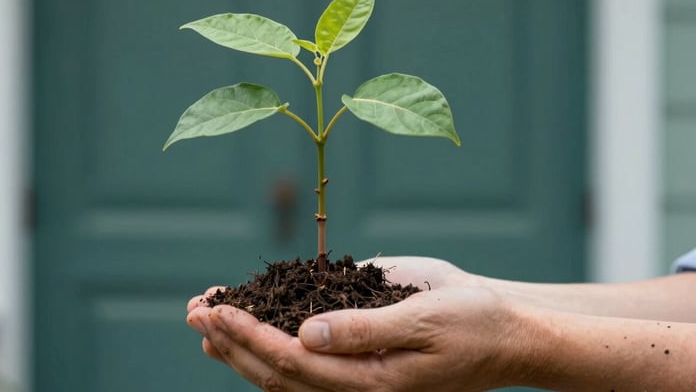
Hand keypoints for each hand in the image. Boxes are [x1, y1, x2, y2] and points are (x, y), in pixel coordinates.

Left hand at [186, 256, 475, 363]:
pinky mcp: (356, 344)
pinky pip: (304, 350)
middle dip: (231, 341)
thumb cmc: (473, 324)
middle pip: (276, 371)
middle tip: (192, 313)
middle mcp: (353, 382)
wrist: (504, 329)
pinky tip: (246, 318)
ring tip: (201, 317)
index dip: (250, 337)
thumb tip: (304, 335)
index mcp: (369, 383)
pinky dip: (269, 333)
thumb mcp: (424, 322)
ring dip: (239, 342)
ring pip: (282, 367)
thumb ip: (363, 331)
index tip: (215, 312)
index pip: (293, 364)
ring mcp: (352, 367)